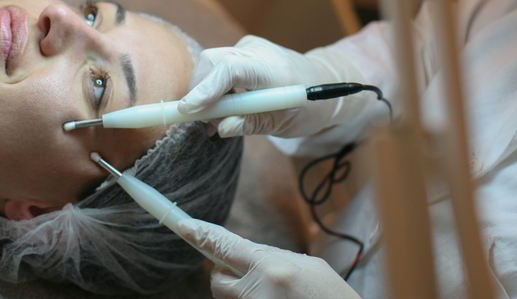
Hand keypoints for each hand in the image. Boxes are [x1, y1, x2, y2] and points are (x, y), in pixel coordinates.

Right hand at [178, 35, 365, 137]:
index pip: (231, 69)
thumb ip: (251, 124)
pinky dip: (211, 86)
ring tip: (215, 121)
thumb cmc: (308, 105)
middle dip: (197, 91)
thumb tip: (220, 128)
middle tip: (203, 123)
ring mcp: (248, 47)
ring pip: (210, 63)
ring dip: (203, 91)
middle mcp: (258, 51)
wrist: (323, 82)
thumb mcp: (284, 123)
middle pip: (212, 61)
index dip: (207, 89)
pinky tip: (220, 108)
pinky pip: (217, 66)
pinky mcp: (242, 50)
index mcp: (273, 68)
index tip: (189, 110)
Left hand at [178, 219, 361, 298]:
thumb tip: (250, 253)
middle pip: (217, 280)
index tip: (183, 226)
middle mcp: (258, 291)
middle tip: (247, 276)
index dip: (202, 235)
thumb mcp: (310, 267)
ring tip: (277, 294)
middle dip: (225, 275)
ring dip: (243, 294)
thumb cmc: (332, 298)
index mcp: (271, 268)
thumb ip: (275, 258)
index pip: (226, 246)